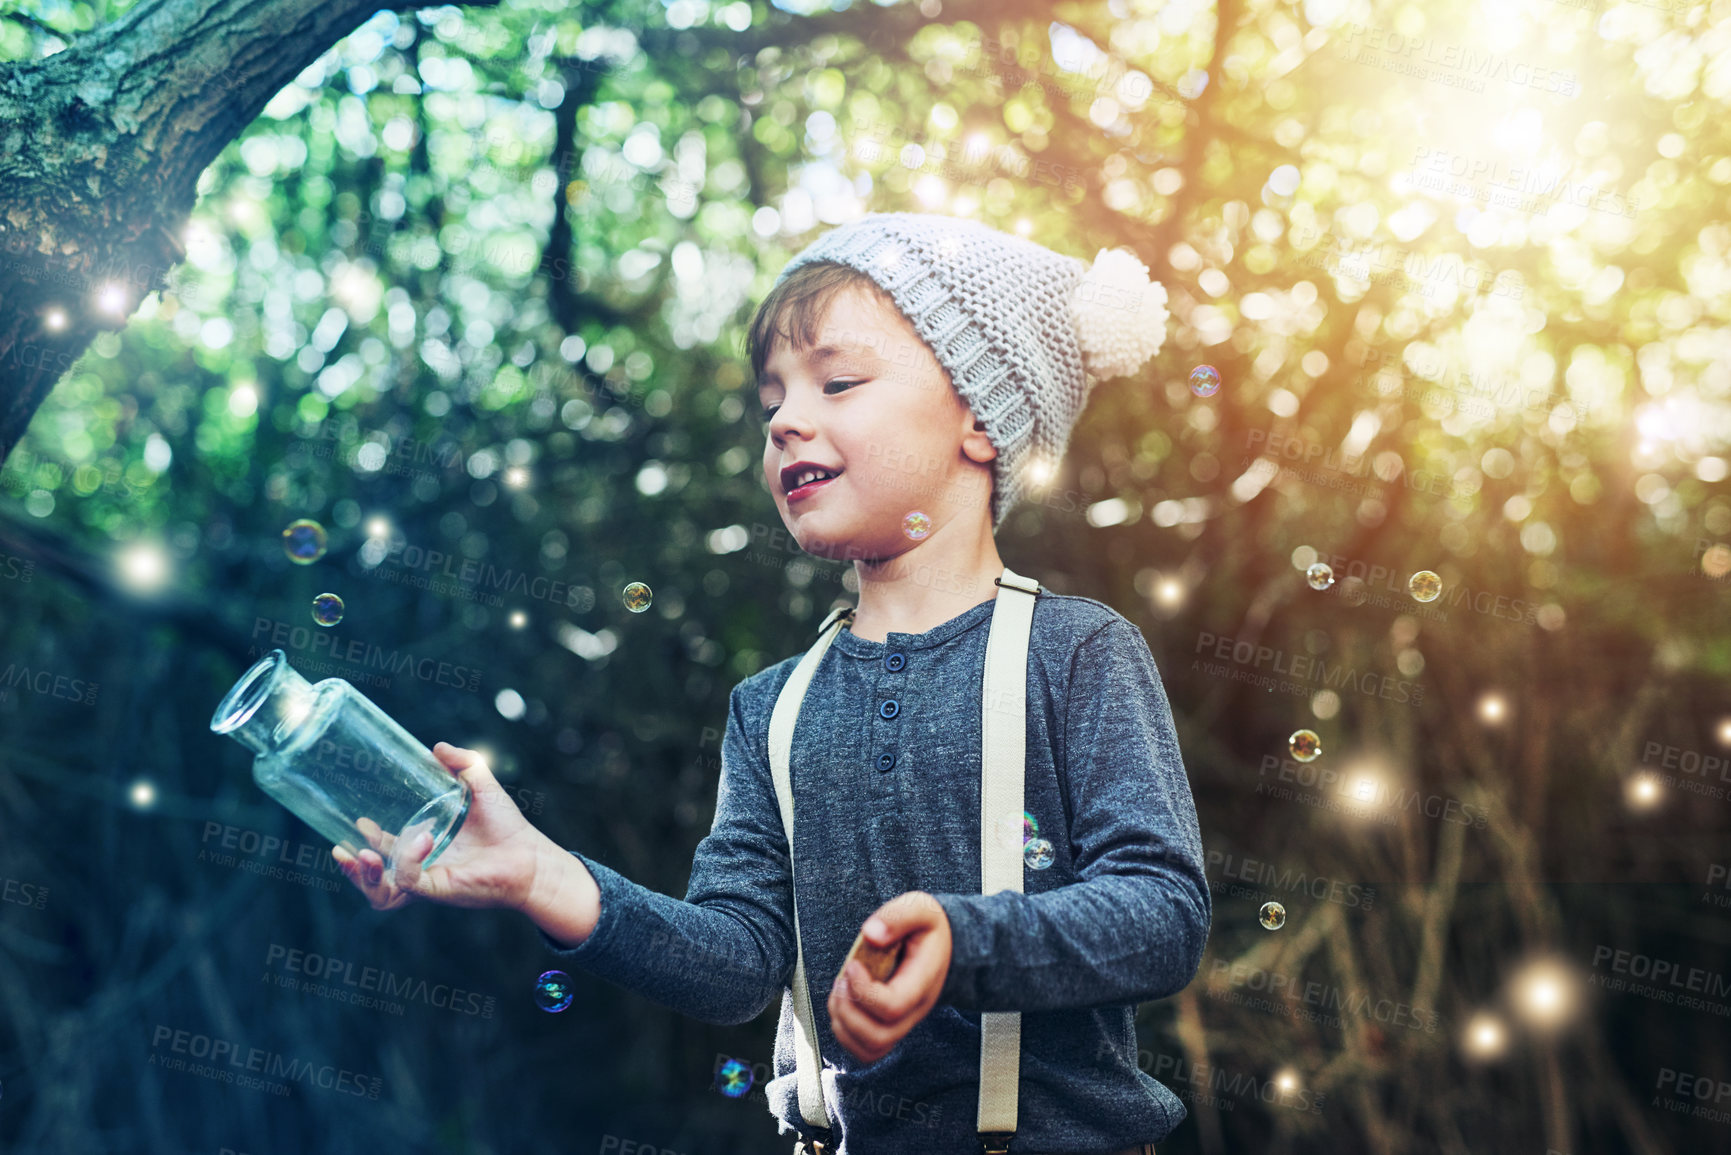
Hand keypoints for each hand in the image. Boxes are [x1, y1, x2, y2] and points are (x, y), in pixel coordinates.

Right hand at [332, 742, 545, 913]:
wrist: (531, 855)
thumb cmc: (507, 827)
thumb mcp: (482, 787)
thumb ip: (464, 763)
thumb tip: (437, 747)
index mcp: (424, 852)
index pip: (384, 854)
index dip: (364, 844)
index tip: (354, 823)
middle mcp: (423, 871)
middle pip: (374, 881)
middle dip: (353, 870)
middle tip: (341, 849)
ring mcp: (429, 883)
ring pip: (382, 893)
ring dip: (364, 877)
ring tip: (359, 854)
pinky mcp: (438, 890)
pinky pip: (409, 880)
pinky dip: (407, 859)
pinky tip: (420, 837)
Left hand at [827, 891, 951, 1063]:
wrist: (945, 945)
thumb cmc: (928, 927)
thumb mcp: (920, 908)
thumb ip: (897, 916)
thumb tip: (870, 934)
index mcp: (923, 982)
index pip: (893, 1006)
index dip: (864, 990)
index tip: (852, 965)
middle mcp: (914, 1010)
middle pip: (878, 1037)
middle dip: (848, 1011)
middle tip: (842, 980)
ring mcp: (903, 1022)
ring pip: (869, 1048)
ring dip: (843, 1023)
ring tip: (840, 991)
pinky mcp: (889, 1026)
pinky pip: (866, 1049)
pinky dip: (845, 1033)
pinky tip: (843, 1002)